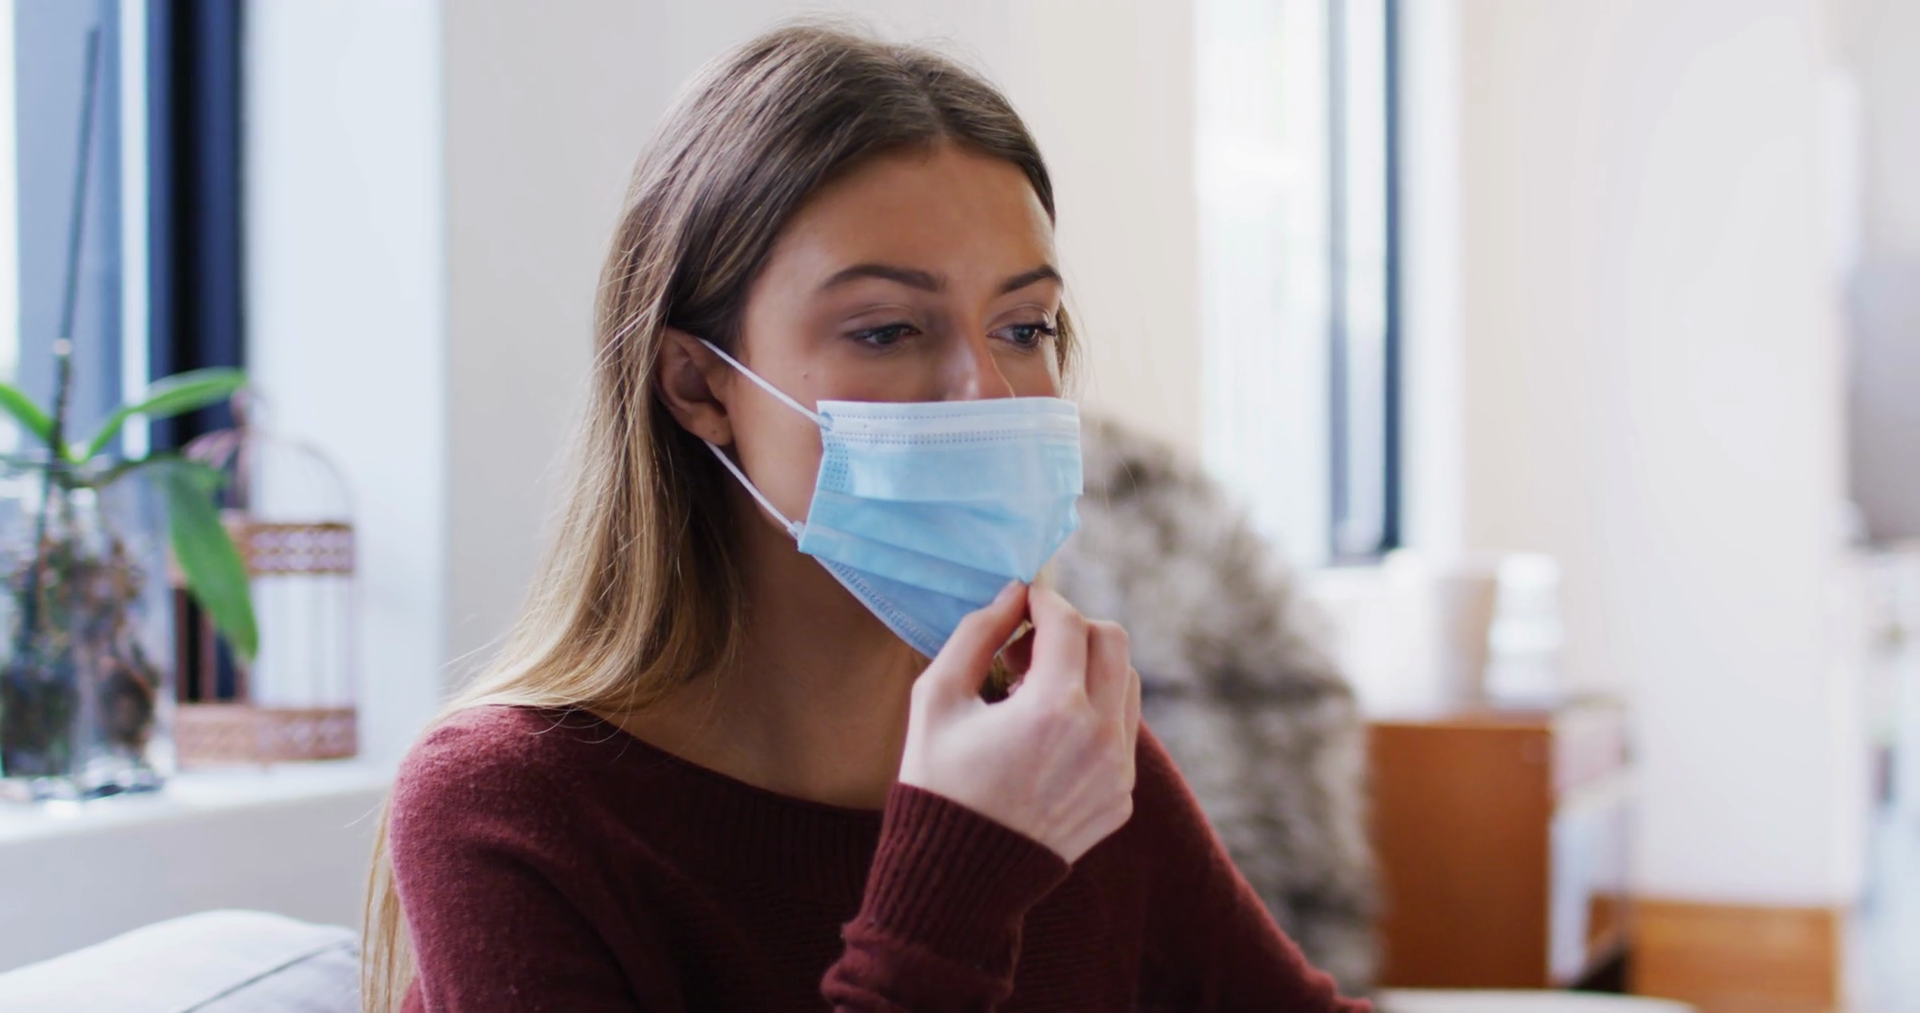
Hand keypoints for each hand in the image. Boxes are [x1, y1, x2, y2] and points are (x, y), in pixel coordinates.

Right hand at [898, 582, 1142, 863]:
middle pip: (1113, 641)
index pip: (1068, 621)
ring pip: (1127, 683)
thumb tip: (1012, 594)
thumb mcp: (937, 699)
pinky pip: (1123, 731)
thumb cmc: (938, 783)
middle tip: (1028, 647)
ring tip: (1034, 693)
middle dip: (1073, 628)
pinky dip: (1093, 714)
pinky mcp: (1121, 797)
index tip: (1022, 599)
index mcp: (1053, 708)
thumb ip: (976, 633)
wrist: (959, 879)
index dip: (1043, 599)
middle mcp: (1100, 737)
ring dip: (1088, 669)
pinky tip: (1046, 736)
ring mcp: (1118, 771)